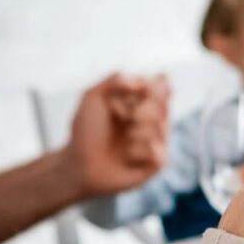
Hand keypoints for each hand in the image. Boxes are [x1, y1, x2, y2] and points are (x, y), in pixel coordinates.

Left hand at [60, 73, 170, 196]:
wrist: (80, 164)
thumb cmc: (86, 132)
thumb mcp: (92, 97)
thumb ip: (116, 79)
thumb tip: (145, 81)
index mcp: (142, 100)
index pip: (163, 84)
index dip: (148, 87)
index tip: (127, 93)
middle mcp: (154, 118)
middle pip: (163, 103)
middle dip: (139, 110)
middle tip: (121, 117)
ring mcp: (158, 139)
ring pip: (160, 126)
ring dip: (134, 132)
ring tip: (122, 140)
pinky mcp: (158, 162)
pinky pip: (156, 150)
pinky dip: (135, 151)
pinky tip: (126, 156)